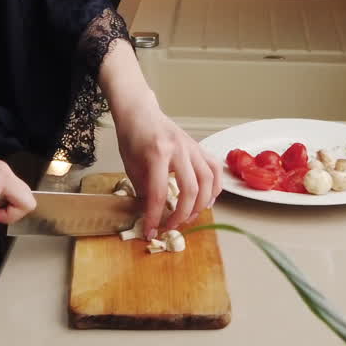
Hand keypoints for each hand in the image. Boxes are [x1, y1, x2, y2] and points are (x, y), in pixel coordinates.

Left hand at [110, 88, 222, 237]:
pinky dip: (214, 188)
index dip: (155, 217)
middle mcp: (178, 149)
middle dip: (182, 214)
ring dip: (201, 205)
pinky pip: (214, 170)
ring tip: (190, 217)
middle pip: (190, 189)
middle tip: (172, 226)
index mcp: (157, 153)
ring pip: (208, 181)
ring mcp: (192, 147)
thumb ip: (144, 190)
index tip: (151, 232)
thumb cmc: (133, 138)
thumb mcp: (131, 166)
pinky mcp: (199, 147)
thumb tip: (153, 216)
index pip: (159, 193)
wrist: (141, 113)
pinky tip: (207, 200)